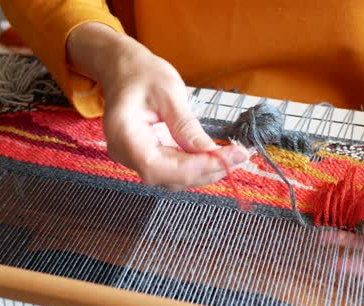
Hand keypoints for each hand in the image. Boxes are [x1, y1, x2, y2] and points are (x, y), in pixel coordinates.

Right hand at [67, 23, 248, 189]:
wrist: (124, 69)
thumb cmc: (143, 74)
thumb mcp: (169, 93)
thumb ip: (186, 126)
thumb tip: (210, 153)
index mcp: (124, 135)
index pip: (160, 166)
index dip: (198, 167)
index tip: (231, 157)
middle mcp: (125, 153)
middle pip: (168, 177)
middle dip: (206, 170)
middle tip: (240, 156)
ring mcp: (134, 158)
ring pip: (173, 178)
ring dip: (204, 171)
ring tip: (233, 156)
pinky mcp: (148, 157)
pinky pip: (173, 170)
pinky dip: (197, 165)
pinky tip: (217, 156)